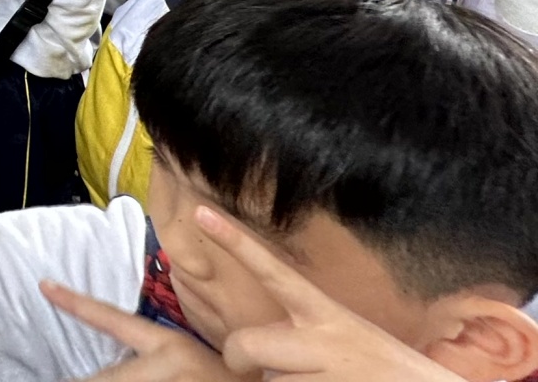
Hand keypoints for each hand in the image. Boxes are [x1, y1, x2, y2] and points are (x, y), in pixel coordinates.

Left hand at [39, 280, 234, 380]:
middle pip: (103, 379)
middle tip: (59, 381)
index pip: (112, 320)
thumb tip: (104, 376)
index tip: (44, 286)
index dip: (76, 303)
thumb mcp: (189, 364)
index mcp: (170, 348)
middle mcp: (166, 367)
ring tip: (94, 379)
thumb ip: (151, 363)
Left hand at [197, 206, 470, 381]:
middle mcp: (321, 342)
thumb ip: (299, 330)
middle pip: (244, 344)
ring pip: (265, 381)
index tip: (200, 212)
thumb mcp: (342, 333)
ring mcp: (322, 376)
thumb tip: (251, 343)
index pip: (272, 270)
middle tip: (248, 364)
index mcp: (325, 313)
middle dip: (237, 356)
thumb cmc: (376, 367)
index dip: (235, 242)